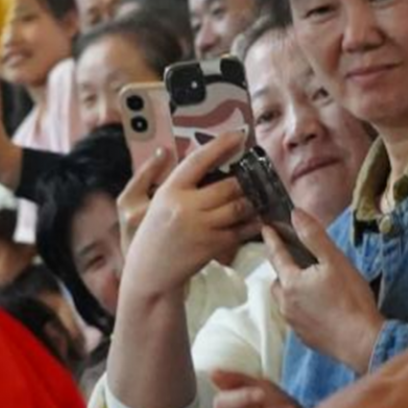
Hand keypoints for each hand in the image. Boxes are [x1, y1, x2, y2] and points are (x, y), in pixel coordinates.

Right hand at [120, 133, 251, 295]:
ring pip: (238, 206)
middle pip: (227, 185)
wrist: (149, 273)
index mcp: (169, 191)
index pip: (198, 160)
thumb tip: (187, 154)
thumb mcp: (152, 202)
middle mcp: (185, 207)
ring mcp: (200, 227)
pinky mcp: (212, 246)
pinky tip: (257, 218)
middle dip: (245, 178)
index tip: (239, 134)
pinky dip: (252, 223)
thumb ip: (169, 180)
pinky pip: (240, 230)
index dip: (221, 144)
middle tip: (255, 171)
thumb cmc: (152, 234)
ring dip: (252, 199)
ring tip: (258, 194)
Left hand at [264, 210, 383, 372]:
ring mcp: (294, 323)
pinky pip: (297, 316)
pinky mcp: (304, 337)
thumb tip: (295, 214)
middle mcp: (286, 303)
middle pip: (278, 280)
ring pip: (285, 300)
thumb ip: (313, 236)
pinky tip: (319, 307)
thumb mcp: (334, 261)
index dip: (272, 240)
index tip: (265, 228)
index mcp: (291, 282)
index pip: (276, 255)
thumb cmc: (350, 299)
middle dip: (282, 268)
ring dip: (292, 289)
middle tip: (295, 260)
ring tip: (309, 284)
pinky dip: (302, 307)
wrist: (361, 342)